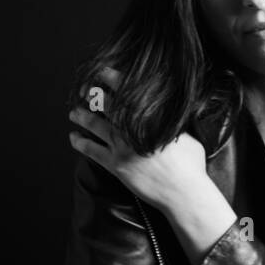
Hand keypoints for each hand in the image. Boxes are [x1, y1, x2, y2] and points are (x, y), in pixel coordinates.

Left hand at [68, 66, 208, 212]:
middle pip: (106, 104)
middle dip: (92, 94)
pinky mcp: (116, 165)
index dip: (111, 79)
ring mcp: (122, 147)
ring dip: (81, 116)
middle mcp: (132, 128)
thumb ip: (170, 121)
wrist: (183, 192)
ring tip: (74, 112)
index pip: (125, 91)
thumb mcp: (184, 132)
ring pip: (94, 125)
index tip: (102, 72)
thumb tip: (167, 112)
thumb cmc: (190, 164)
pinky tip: (74, 137)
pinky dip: (80, 143)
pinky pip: (92, 151)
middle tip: (84, 90)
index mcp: (150, 116)